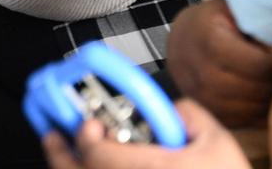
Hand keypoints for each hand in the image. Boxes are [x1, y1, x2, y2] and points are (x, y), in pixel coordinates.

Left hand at [42, 99, 249, 168]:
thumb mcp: (217, 141)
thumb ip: (187, 113)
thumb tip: (164, 108)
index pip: (98, 156)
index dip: (86, 136)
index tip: (89, 123)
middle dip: (61, 152)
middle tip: (53, 133)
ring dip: (66, 166)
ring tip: (59, 150)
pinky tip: (81, 166)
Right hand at [166, 0, 271, 126]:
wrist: (180, 41)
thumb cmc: (214, 21)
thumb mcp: (232, 8)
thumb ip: (259, 20)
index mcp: (210, 41)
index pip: (259, 65)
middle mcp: (202, 73)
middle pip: (258, 90)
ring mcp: (202, 97)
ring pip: (253, 110)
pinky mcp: (209, 112)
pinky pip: (245, 121)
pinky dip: (265, 113)